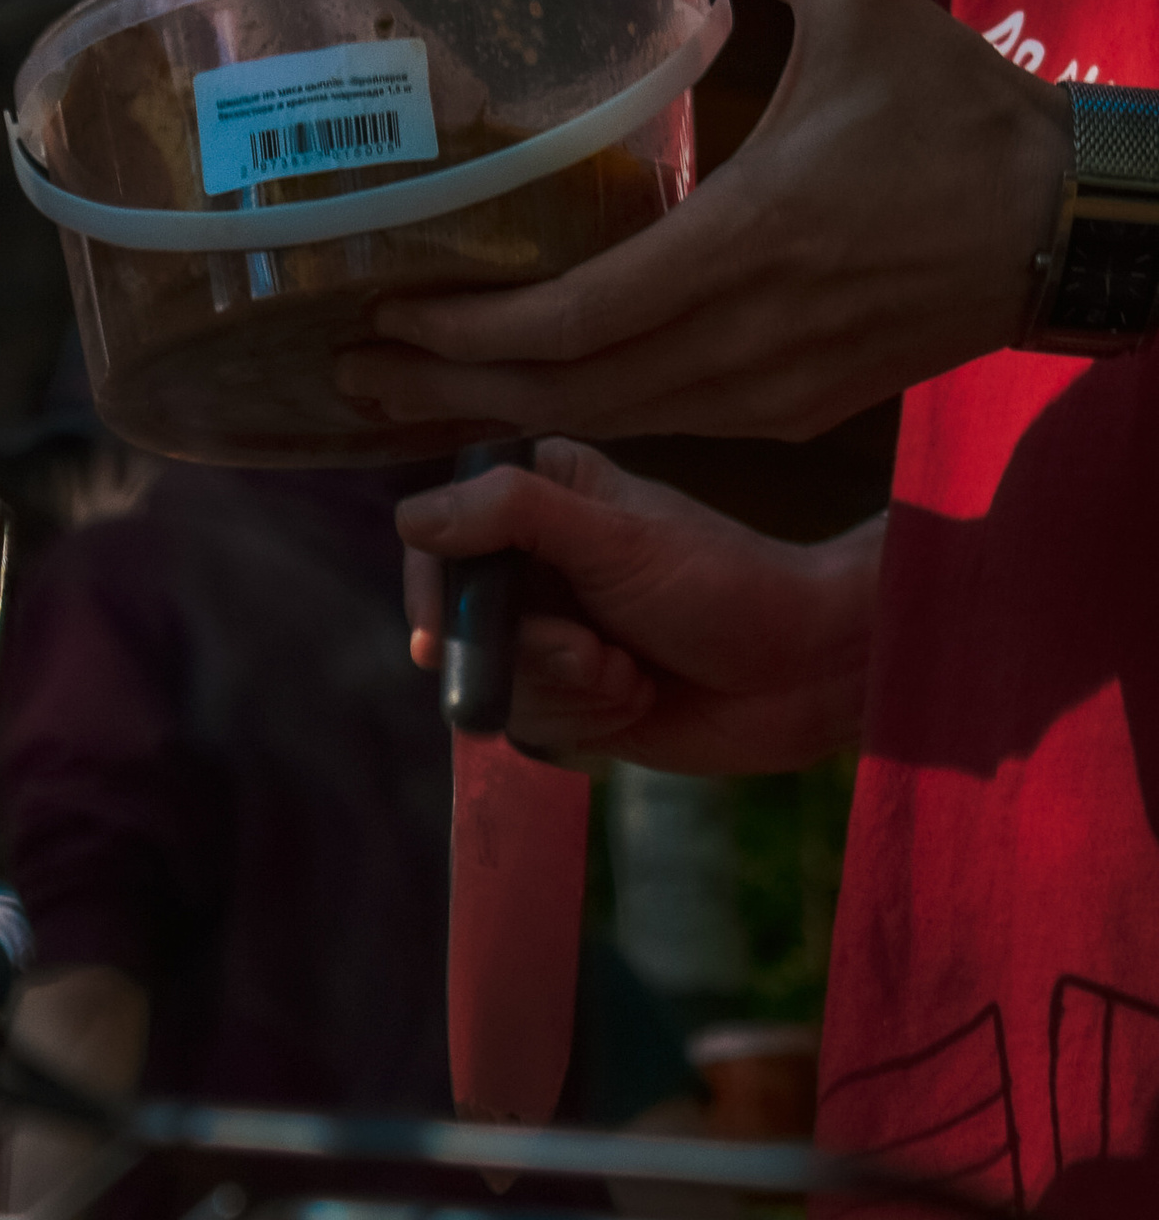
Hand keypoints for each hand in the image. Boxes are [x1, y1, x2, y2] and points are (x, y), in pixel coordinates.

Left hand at [338, 0, 1070, 441]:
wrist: (1064, 224)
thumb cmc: (960, 107)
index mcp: (753, 236)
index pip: (580, 316)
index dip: (472, 331)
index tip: (387, 311)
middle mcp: (751, 333)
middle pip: (571, 391)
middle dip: (449, 388)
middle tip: (349, 367)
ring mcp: (775, 387)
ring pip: (612, 422)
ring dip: (504, 413)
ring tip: (405, 391)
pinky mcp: (796, 411)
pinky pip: (665, 426)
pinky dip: (580, 416)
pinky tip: (519, 396)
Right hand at [397, 440, 879, 771]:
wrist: (808, 670)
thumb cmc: (725, 586)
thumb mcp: (618, 540)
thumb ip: (514, 515)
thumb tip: (412, 517)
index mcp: (537, 496)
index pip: (434, 540)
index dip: (433, 597)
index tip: (443, 641)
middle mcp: (531, 560)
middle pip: (456, 624)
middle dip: (527, 655)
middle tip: (596, 653)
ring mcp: (549, 630)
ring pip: (493, 682)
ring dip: (567, 692)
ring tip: (631, 673)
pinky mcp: (570, 694)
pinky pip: (529, 723)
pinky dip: (583, 721)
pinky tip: (637, 697)